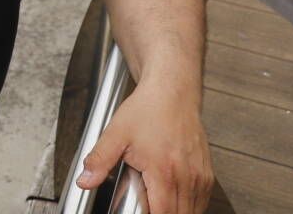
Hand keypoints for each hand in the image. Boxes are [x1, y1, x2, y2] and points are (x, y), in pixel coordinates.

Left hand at [75, 81, 213, 213]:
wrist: (172, 91)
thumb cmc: (148, 109)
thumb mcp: (116, 133)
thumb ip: (100, 160)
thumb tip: (85, 181)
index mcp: (164, 171)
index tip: (141, 211)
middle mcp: (186, 176)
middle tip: (147, 204)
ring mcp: (199, 176)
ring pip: (193, 211)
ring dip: (177, 213)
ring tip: (158, 203)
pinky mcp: (207, 173)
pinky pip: (202, 201)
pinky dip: (190, 206)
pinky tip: (175, 200)